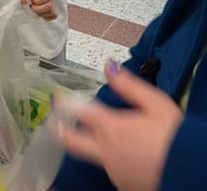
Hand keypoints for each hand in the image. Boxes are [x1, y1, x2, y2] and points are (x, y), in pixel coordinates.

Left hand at [17, 0, 56, 20]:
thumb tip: (23, 1)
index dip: (38, 0)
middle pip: (49, 7)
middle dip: (38, 9)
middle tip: (31, 6)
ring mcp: (50, 6)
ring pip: (51, 13)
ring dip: (41, 14)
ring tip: (34, 10)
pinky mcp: (49, 12)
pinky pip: (51, 17)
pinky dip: (45, 18)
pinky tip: (38, 14)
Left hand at [53, 62, 182, 190]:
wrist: (191, 174)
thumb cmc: (175, 138)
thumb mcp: (155, 103)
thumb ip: (128, 85)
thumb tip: (108, 67)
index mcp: (111, 129)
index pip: (78, 112)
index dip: (65, 103)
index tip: (57, 97)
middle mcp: (106, 152)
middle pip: (72, 142)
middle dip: (60, 130)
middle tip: (54, 123)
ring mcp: (114, 172)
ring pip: (95, 156)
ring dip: (93, 144)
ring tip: (102, 135)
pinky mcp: (124, 185)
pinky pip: (112, 169)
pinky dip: (114, 158)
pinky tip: (126, 154)